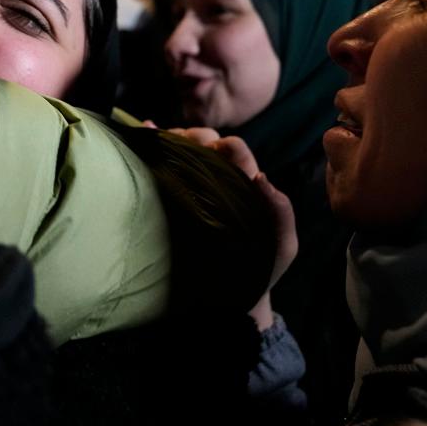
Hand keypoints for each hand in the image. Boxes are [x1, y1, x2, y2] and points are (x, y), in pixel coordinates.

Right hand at [164, 129, 297, 329]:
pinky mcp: (174, 199)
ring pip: (184, 150)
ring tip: (158, 136)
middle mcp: (220, 180)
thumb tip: (260, 177)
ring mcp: (195, 189)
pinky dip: (153, 141)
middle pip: (206, 143)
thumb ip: (281, 211)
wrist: (232, 297)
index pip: (235, 151)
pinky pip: (164, 165)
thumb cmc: (261, 268)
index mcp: (246, 184)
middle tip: (179, 141)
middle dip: (193, 136)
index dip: (224, 144)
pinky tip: (144, 127)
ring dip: (172, 137)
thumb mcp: (282, 245)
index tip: (214, 149)